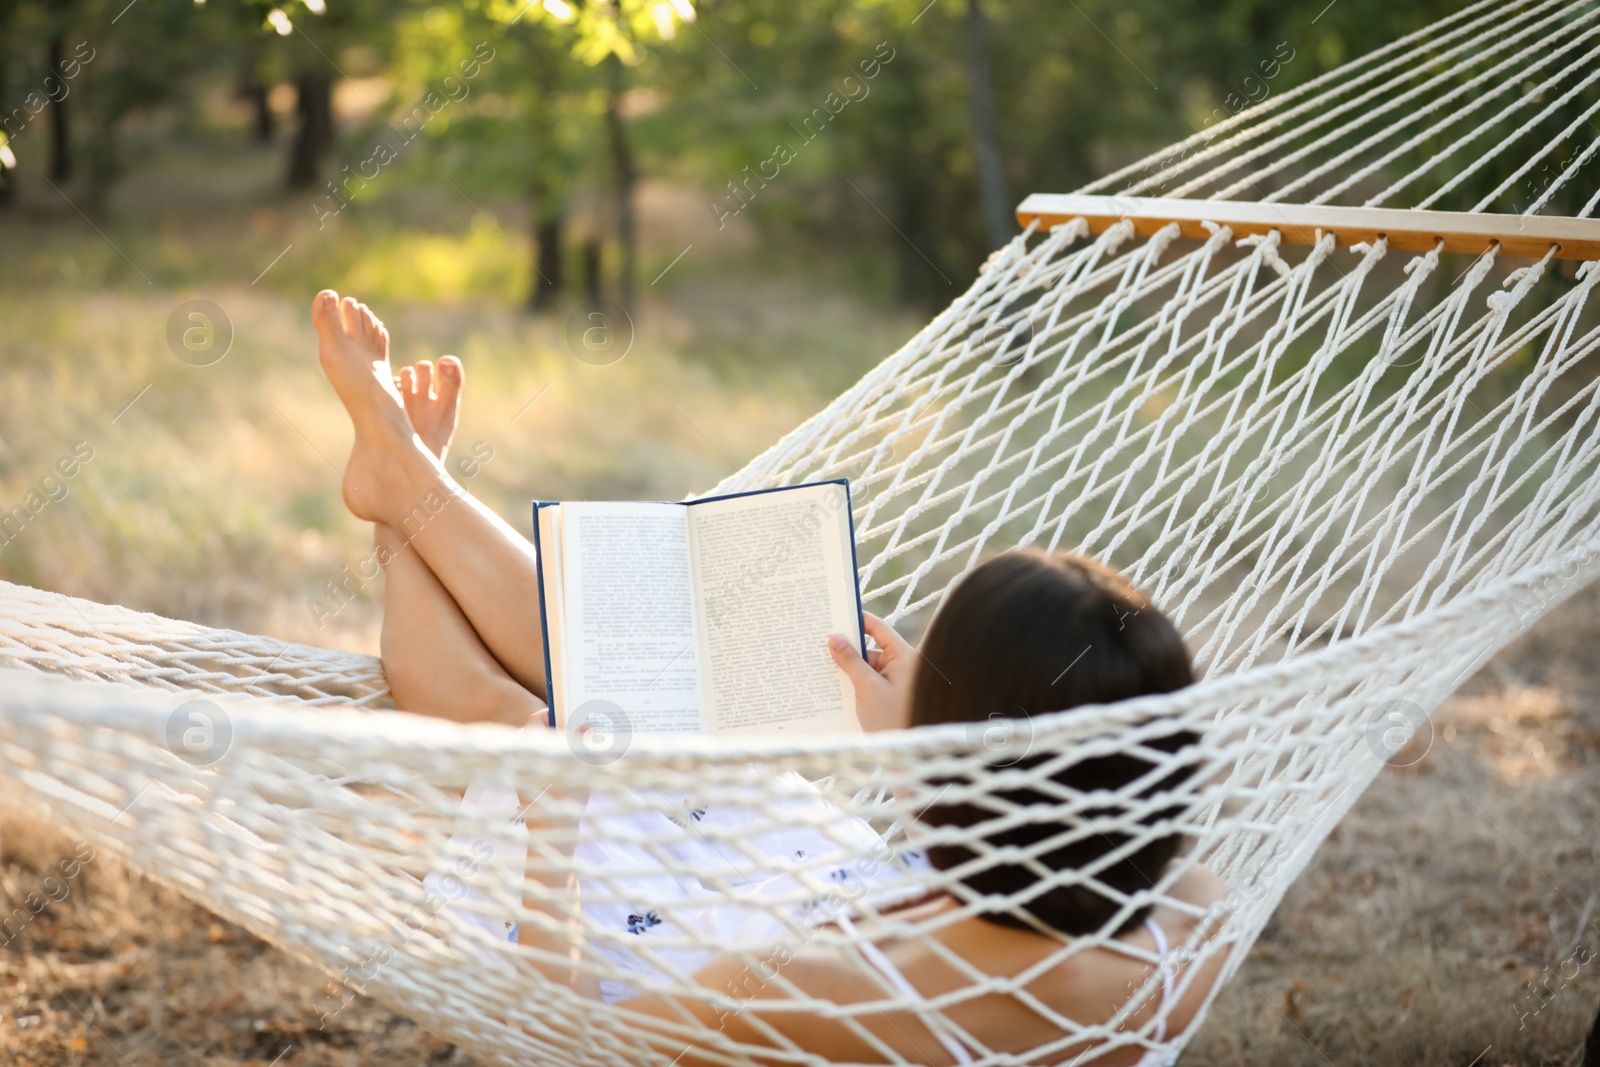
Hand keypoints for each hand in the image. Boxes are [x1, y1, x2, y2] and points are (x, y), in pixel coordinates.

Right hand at [828, 613, 915, 732]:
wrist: (905, 755)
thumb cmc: (893, 719)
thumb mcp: (868, 687)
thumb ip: (850, 662)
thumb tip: (834, 638)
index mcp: (903, 657)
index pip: (879, 629)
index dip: (859, 620)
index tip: (838, 614)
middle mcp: (901, 666)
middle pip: (869, 650)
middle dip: (846, 650)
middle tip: (819, 644)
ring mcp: (894, 683)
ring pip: (865, 669)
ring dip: (846, 671)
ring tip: (819, 667)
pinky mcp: (886, 698)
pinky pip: (866, 684)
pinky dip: (851, 684)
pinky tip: (831, 687)